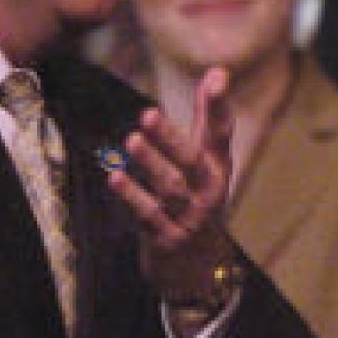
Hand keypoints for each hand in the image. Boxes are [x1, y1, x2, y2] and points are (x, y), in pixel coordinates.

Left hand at [107, 69, 239, 315]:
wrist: (200, 268)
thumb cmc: (200, 199)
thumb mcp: (208, 161)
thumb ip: (208, 117)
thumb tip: (218, 69)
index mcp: (217, 166)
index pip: (221, 131)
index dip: (218, 104)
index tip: (216, 76)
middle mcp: (208, 189)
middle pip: (192, 161)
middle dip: (171, 138)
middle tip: (148, 115)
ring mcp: (189, 216)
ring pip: (170, 188)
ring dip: (150, 164)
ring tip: (132, 141)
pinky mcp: (168, 238)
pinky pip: (149, 215)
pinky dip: (133, 196)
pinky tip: (115, 177)